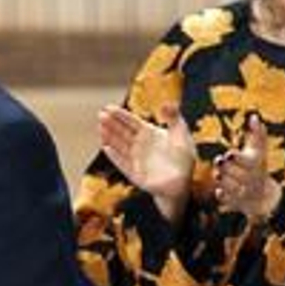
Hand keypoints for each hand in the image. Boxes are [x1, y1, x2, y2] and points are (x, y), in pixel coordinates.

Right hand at [97, 103, 195, 223]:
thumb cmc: (183, 158)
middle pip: (122, 132)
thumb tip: (166, 103)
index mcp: (149, 134)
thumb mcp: (181, 134)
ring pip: (119, 145)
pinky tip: (106, 147)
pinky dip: (114, 156)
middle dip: (111, 124)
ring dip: (110, 137)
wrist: (183, 182)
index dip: (120, 115)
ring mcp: (135, 159)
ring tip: (100, 128)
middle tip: (101, 115)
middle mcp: (140, 145)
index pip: (132, 122)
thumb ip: (174, 118)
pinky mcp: (134, 173)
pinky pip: (122, 163)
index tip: (109, 108)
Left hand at [214, 114, 280, 220]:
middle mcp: (250, 178)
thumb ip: (257, 134)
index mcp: (254, 164)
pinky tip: (219, 192)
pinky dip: (224, 197)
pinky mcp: (235, 202)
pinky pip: (229, 201)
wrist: (262, 196)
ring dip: (225, 181)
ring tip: (218, 175)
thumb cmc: (257, 167)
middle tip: (219, 161)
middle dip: (228, 168)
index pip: (247, 161)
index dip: (238, 158)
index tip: (229, 153)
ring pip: (233, 187)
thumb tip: (253, 116)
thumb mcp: (258, 151)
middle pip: (238, 174)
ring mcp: (243, 191)